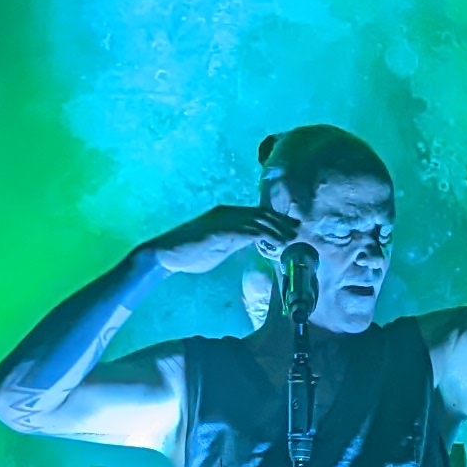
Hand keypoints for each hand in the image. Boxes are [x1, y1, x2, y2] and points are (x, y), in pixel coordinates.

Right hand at [141, 204, 283, 274]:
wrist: (167, 254)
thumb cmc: (191, 251)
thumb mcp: (220, 244)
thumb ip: (237, 241)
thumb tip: (253, 243)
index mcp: (228, 214)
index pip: (258, 213)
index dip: (277, 221)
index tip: (291, 229)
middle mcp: (229, 212)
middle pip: (263, 214)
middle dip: (283, 224)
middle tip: (299, 234)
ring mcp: (226, 220)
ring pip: (260, 221)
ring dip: (279, 231)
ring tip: (292, 240)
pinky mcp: (223, 231)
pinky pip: (251, 232)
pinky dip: (267, 237)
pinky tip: (277, 245)